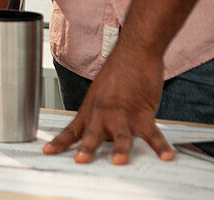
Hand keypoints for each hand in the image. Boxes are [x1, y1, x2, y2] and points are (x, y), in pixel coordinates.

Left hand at [44, 47, 171, 163]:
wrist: (134, 52)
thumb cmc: (118, 72)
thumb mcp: (100, 94)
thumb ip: (99, 116)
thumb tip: (103, 135)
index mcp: (90, 109)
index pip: (72, 129)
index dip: (59, 142)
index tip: (48, 153)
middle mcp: (103, 112)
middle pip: (92, 134)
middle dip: (86, 149)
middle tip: (81, 161)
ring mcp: (123, 113)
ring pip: (121, 135)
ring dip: (121, 149)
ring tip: (119, 162)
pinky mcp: (143, 112)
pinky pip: (153, 133)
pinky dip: (160, 146)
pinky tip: (166, 156)